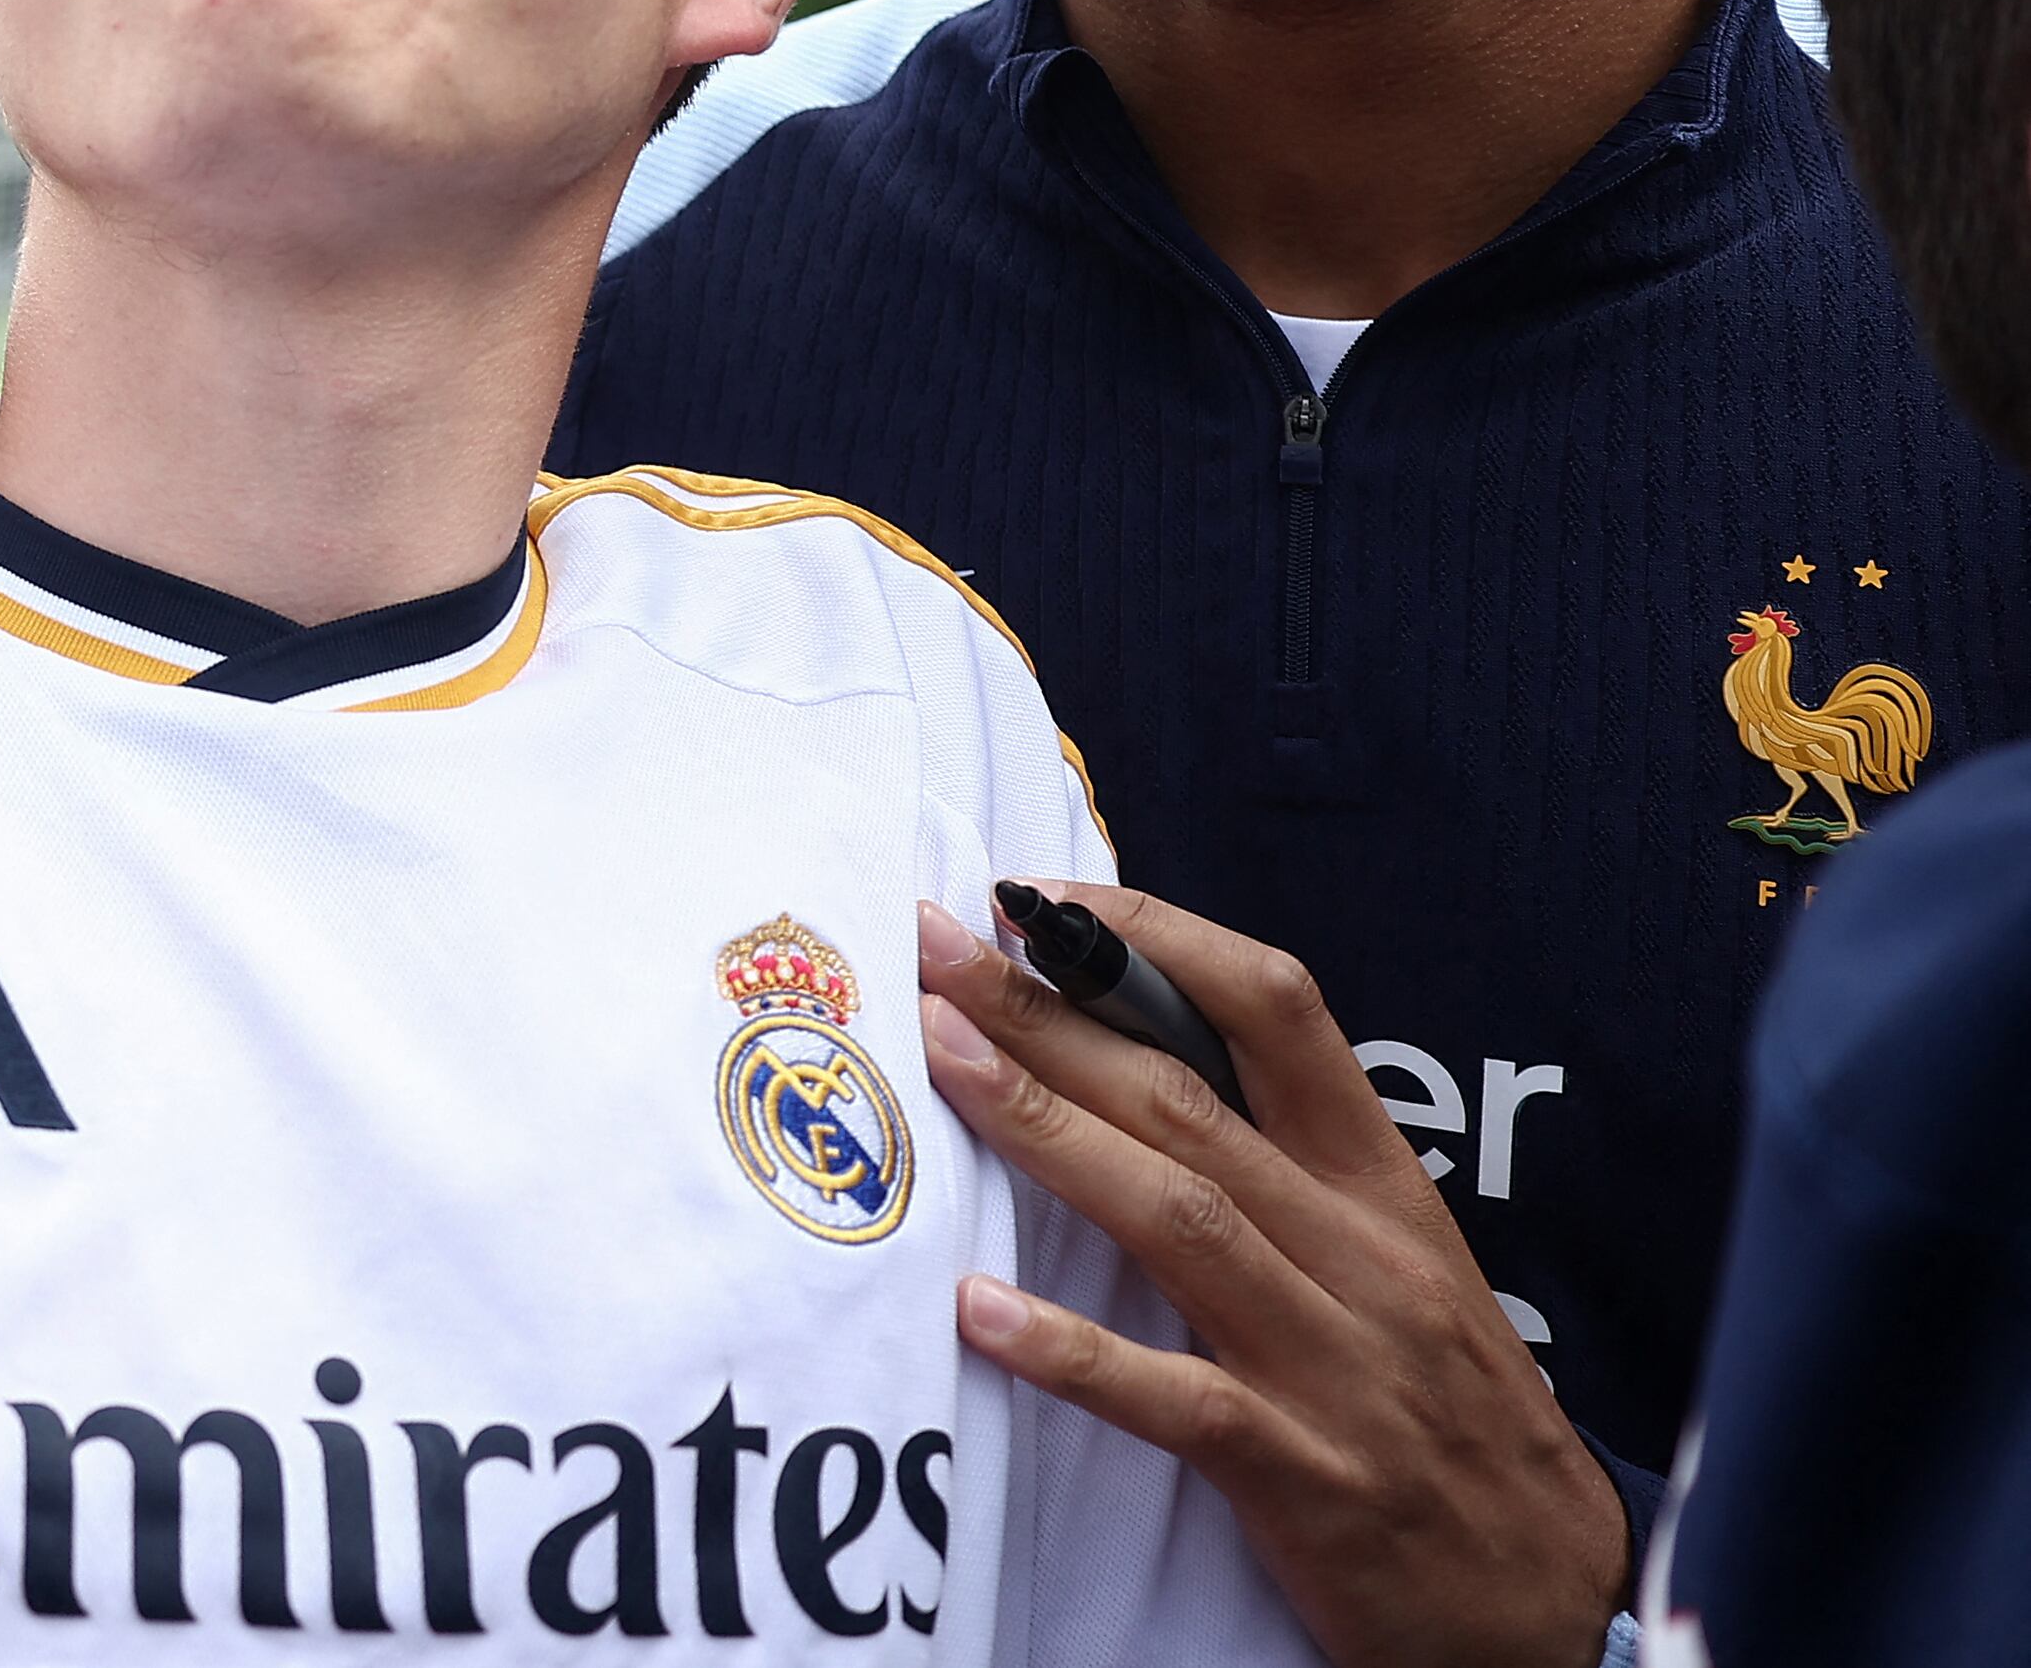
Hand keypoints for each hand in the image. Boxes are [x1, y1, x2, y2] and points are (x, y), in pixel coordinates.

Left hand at [915, 890, 1625, 1667]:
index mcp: (1383, 1192)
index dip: (1160, 943)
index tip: (1044, 901)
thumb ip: (1289, 1170)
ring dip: (1048, 1130)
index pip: (1281, 1017)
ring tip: (940, 1061)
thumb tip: (1142, 1056)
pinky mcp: (1304, 1479)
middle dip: (1050, 1015)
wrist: (1561, 1604)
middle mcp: (1361, 1259)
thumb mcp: (1398, 1268)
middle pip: (1187, 1102)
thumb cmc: (1452, 1419)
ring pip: (1177, 1219)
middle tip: (936, 947)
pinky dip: (1073, 1351)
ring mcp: (1333, 1367)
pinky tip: (978, 1311)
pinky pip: (1175, 1400)